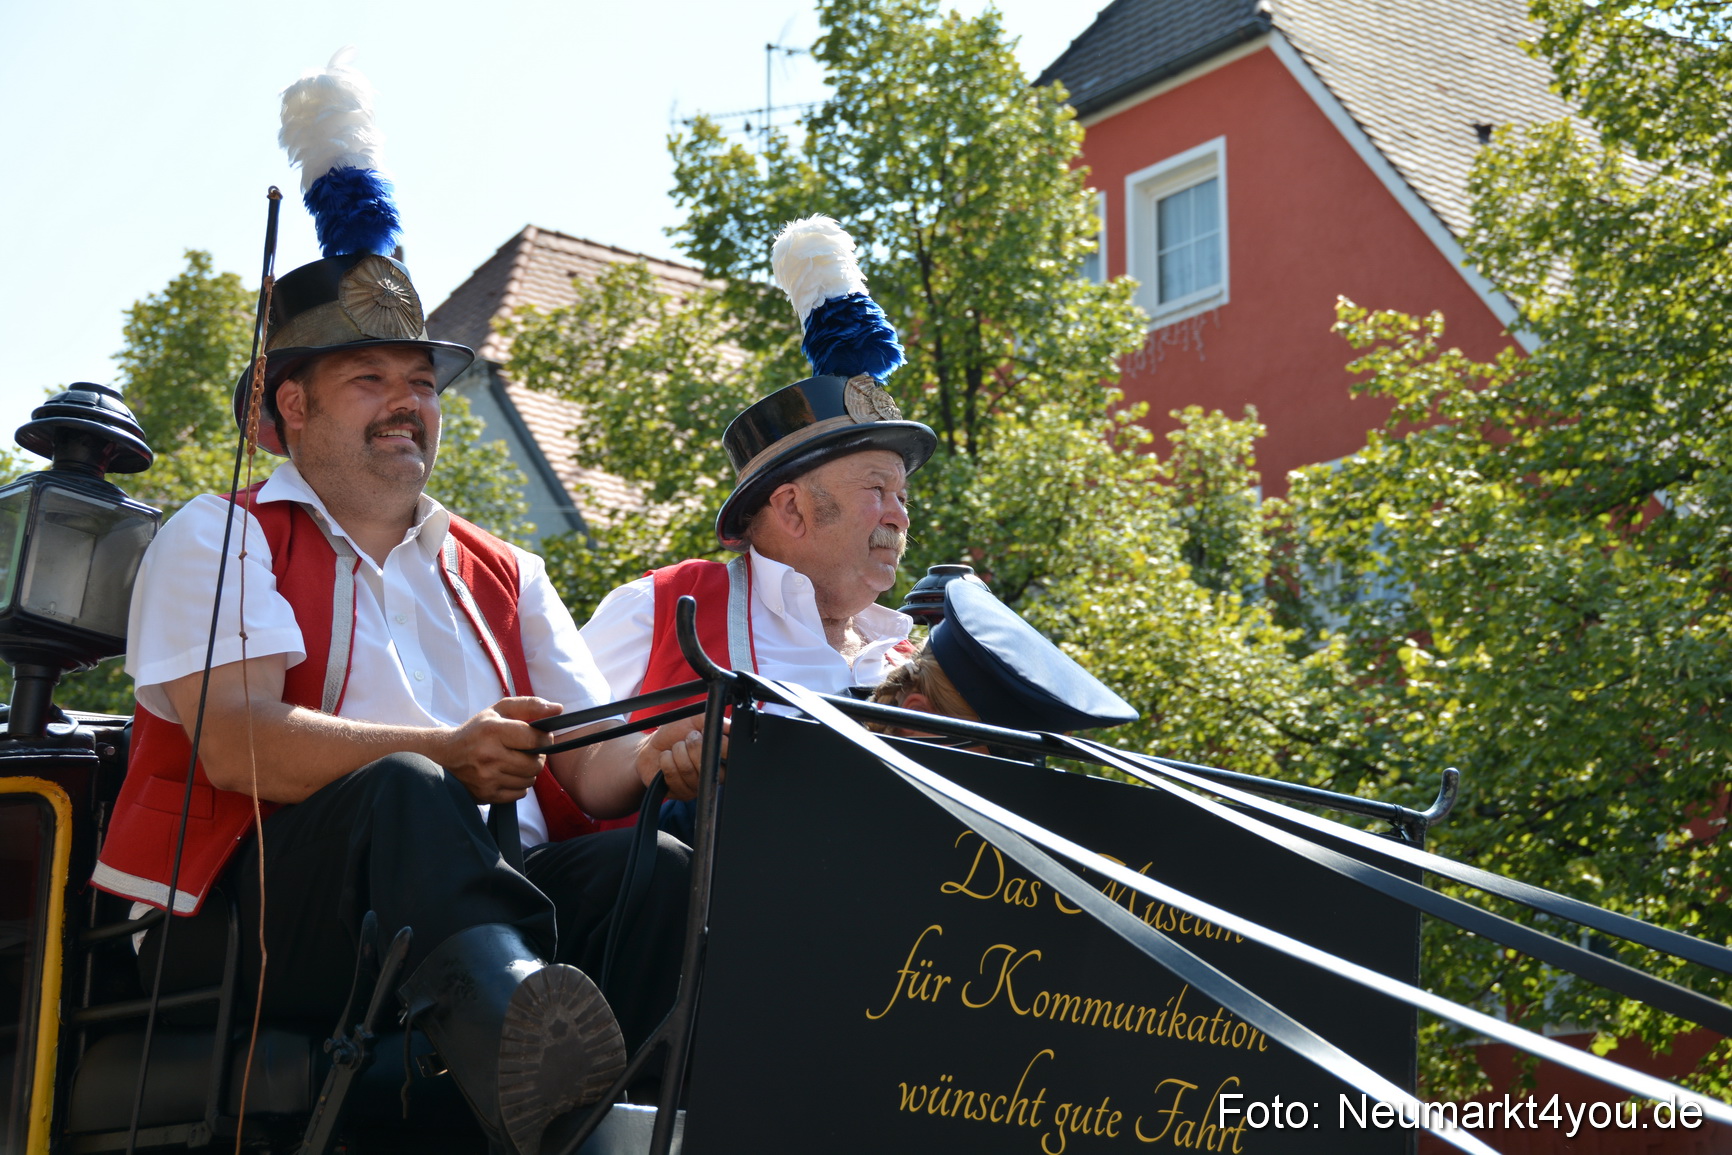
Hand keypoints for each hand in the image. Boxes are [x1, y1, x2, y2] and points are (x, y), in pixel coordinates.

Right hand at [441, 697, 558, 802]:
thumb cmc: (478, 730)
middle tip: (529, 751)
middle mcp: (489, 755)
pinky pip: (520, 794)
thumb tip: (558, 709)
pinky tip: (508, 774)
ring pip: (530, 780)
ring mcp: (487, 778)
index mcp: (493, 731)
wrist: (445, 755)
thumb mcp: (500, 710)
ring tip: (517, 761)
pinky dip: (519, 785)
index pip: (535, 740)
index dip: (545, 739)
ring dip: (529, 771)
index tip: (541, 737)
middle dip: (538, 756)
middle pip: (536, 764)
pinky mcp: (486, 795)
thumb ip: (530, 705)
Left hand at [638, 716, 728, 801]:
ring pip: (688, 770)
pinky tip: (667, 759)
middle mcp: (714, 774)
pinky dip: (666, 761)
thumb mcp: (694, 719)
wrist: (654, 747)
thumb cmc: (676, 733)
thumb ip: (712, 720)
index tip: (703, 732)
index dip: (716, 743)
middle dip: (692, 745)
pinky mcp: (683, 793)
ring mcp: (699, 786)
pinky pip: (674, 777)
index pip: (730, 755)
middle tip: (686, 739)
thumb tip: (728, 726)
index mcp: (721, 756)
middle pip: (708, 764)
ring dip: (677, 752)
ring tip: (675, 748)